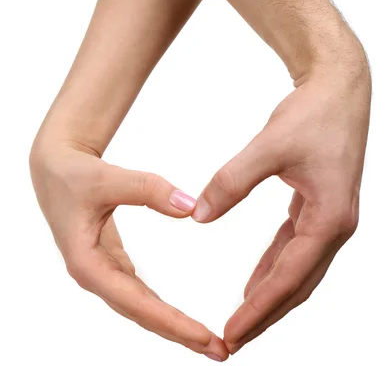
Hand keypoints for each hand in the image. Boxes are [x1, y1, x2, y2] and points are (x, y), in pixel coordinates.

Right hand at [29, 142, 228, 360]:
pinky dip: (160, 306)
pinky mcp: (110, 262)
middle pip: (140, 313)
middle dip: (179, 333)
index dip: (170, 322)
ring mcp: (101, 271)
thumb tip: (190, 207)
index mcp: (87, 263)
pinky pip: (138, 292)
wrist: (55, 168)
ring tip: (206, 341)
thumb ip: (148, 189)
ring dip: (172, 324)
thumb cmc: (74, 175)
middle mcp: (94, 275)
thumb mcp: (109, 178)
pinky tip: (178, 318)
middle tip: (220, 351)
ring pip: (140, 306)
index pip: (135, 302)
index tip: (203, 337)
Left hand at [192, 58, 370, 352]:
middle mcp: (336, 225)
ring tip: (241, 319)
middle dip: (266, 314)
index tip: (230, 333)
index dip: (258, 308)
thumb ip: (232, 182)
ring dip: (271, 295)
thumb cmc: (312, 115)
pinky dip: (275, 267)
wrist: (339, 89)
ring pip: (298, 271)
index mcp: (330, 218)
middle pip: (298, 285)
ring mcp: (331, 217)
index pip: (289, 276)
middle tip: (232, 341)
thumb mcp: (269, 147)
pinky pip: (295, 248)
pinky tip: (256, 278)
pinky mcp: (320, 206)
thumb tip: (198, 216)